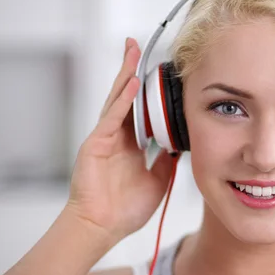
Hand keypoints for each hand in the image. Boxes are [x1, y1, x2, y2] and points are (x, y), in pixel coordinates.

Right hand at [65, 38, 175, 245]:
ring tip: (132, 51)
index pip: (139, 109)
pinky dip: (122, 100)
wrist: (102, 228)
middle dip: (131, 70)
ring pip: (116, 99)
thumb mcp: (157, 181)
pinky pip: (111, 118)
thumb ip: (166, 162)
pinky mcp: (95, 144)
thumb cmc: (124, 209)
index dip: (147, 90)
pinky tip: (131, 84)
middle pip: (125, 96)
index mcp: (129, 144)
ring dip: (124, 74)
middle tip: (137, 46)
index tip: (158, 72)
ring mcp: (104, 138)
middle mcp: (116, 136)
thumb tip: (179, 146)